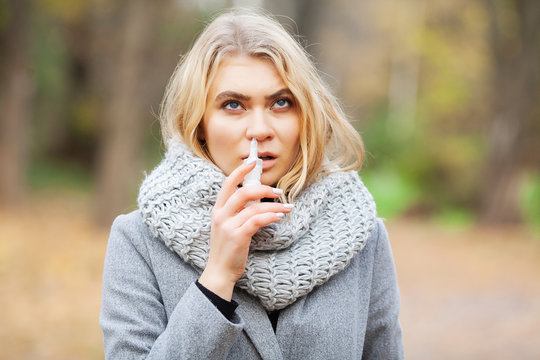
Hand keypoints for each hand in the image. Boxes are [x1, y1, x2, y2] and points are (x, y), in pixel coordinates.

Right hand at [198, 161, 292, 300]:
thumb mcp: (227, 226)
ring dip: (274, 205)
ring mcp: (228, 226)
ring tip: (287, 207)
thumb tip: (256, 199)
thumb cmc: (227, 249)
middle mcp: (221, 215)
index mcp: (217, 210)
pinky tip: (279, 216)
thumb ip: (236, 212)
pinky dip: (271, 216)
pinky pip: (257, 220)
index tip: (253, 162)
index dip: (241, 171)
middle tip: (279, 191)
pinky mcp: (238, 236)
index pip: (227, 184)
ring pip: (254, 207)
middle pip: (243, 192)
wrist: (219, 272)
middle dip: (264, 188)